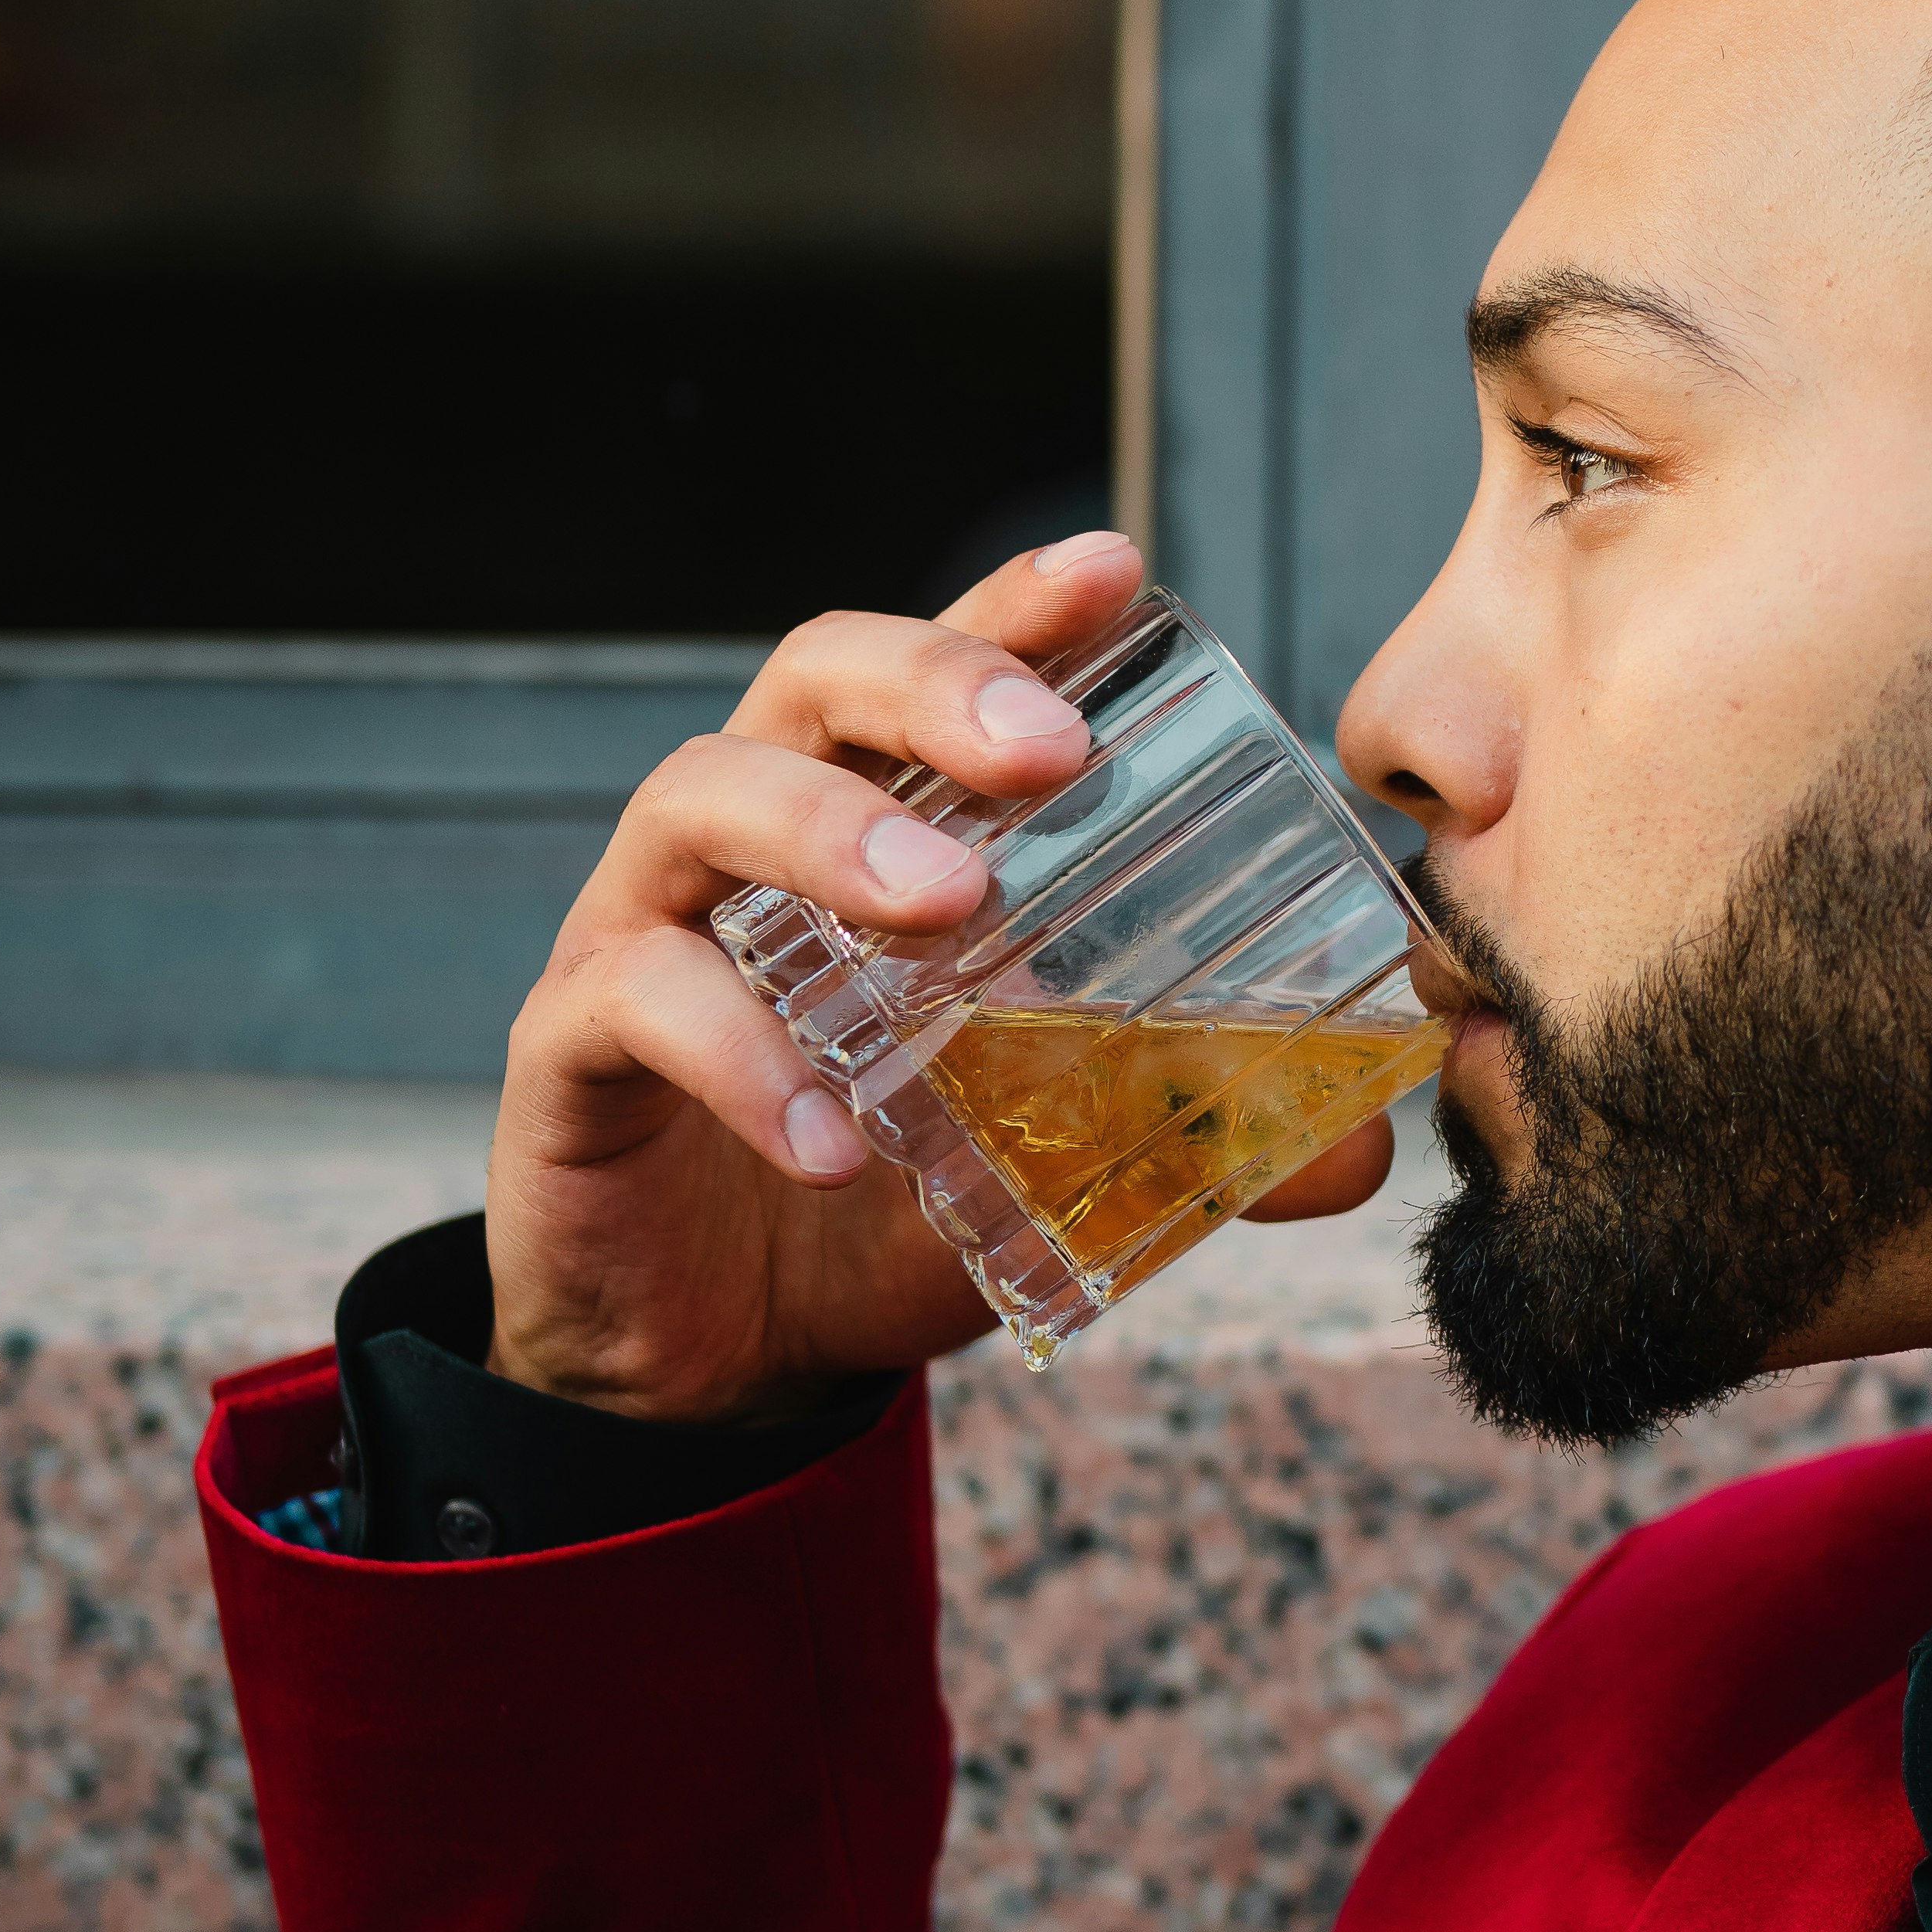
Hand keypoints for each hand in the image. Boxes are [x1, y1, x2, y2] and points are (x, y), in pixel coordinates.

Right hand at [482, 533, 1394, 1420]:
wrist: (720, 1360)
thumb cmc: (881, 1210)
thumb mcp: (1049, 1162)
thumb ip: (1189, 1134)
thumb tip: (1364, 1150)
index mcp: (869, 828)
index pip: (932, 676)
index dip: (1014, 610)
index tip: (1117, 571)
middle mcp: (749, 844)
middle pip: (808, 682)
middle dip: (931, 685)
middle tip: (1049, 751)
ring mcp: (644, 928)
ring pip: (699, 801)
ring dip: (834, 833)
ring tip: (947, 907)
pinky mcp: (568, 1048)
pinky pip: (633, 1004)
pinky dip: (741, 1058)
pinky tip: (834, 1134)